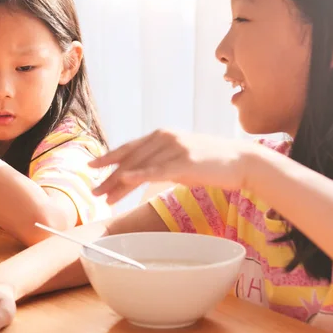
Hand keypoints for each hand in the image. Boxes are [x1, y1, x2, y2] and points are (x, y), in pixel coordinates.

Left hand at [89, 129, 255, 203]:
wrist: (241, 160)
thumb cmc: (210, 162)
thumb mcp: (180, 158)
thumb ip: (160, 162)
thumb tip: (139, 174)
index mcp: (162, 135)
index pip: (129, 147)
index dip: (109, 157)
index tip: (91, 166)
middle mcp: (165, 137)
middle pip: (130, 159)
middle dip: (109, 176)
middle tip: (93, 191)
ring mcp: (175, 148)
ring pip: (140, 166)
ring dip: (119, 183)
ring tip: (105, 197)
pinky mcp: (186, 161)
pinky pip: (158, 170)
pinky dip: (140, 175)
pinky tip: (125, 179)